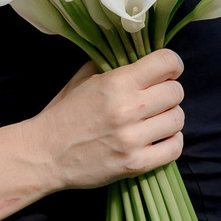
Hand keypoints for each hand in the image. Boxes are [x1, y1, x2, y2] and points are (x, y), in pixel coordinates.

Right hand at [29, 51, 184, 190]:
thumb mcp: (83, 79)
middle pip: (176, 92)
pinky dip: (171, 142)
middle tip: (156, 99)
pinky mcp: (134, 164)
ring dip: (169, 118)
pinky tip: (159, 139)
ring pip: (177, 119)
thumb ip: (112, 65)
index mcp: (115, 83)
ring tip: (154, 121)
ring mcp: (132, 138)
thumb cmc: (63, 115)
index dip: (172, 64)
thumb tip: (140, 57)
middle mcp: (127, 108)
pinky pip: (174, 148)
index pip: (166, 62)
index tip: (168, 71)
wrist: (43, 154)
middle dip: (169, 92)